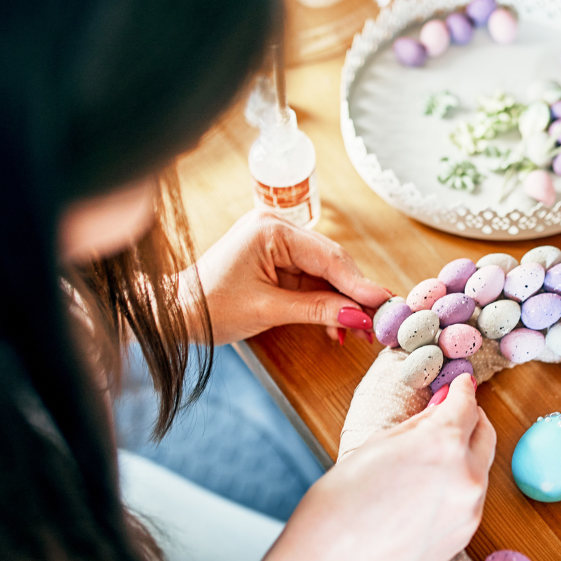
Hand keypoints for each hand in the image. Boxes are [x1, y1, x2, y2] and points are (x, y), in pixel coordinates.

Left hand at [185, 210, 390, 343]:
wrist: (176, 313)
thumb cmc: (209, 307)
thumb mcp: (267, 309)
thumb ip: (316, 310)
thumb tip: (358, 317)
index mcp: (271, 229)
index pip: (328, 257)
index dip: (359, 284)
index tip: (384, 303)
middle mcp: (278, 228)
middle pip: (332, 263)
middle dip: (355, 296)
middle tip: (380, 322)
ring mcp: (279, 243)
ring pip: (326, 274)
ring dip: (343, 304)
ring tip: (362, 333)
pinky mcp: (280, 260)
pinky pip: (313, 281)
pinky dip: (326, 304)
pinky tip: (338, 327)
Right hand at [208, 375, 494, 560]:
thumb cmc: (342, 503)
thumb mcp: (378, 445)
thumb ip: (420, 424)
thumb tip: (443, 408)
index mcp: (443, 443)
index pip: (466, 405)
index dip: (463, 390)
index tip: (462, 384)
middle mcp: (466, 475)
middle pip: (485, 434)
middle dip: (472, 418)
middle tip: (453, 412)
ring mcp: (470, 510)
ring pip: (480, 468)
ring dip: (467, 453)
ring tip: (434, 454)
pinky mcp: (464, 535)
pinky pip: (471, 499)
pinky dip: (460, 485)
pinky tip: (430, 489)